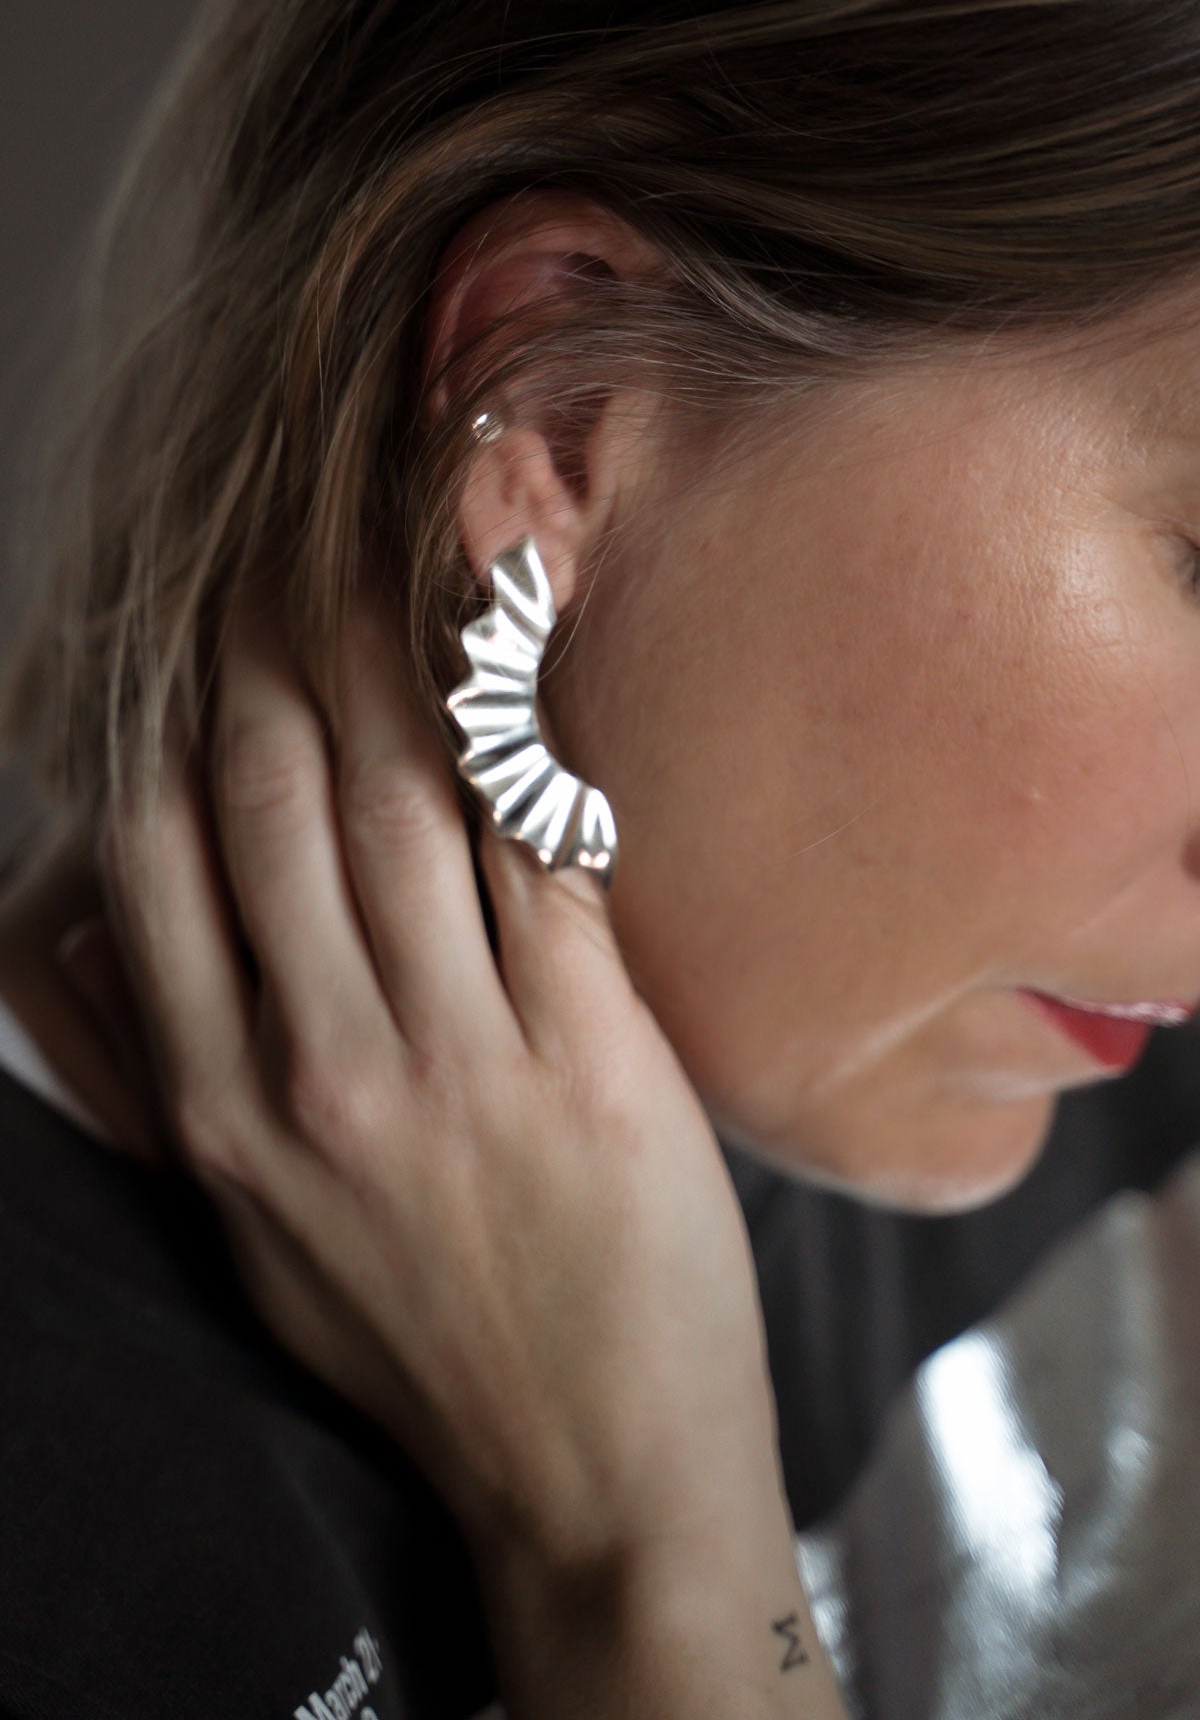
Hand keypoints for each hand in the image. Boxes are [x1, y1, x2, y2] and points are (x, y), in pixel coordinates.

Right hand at [76, 576, 783, 1569]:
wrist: (594, 1472)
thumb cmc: (420, 1343)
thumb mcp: (251, 1237)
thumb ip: (170, 1084)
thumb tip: (95, 931)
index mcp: (225, 1110)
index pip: (160, 855)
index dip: (171, 710)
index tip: (193, 617)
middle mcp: (324, 1070)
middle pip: (274, 795)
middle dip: (274, 642)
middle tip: (292, 539)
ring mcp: (462, 1064)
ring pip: (404, 800)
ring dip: (396, 655)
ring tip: (400, 546)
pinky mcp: (592, 1059)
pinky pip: (540, 858)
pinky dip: (524, 744)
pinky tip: (518, 651)